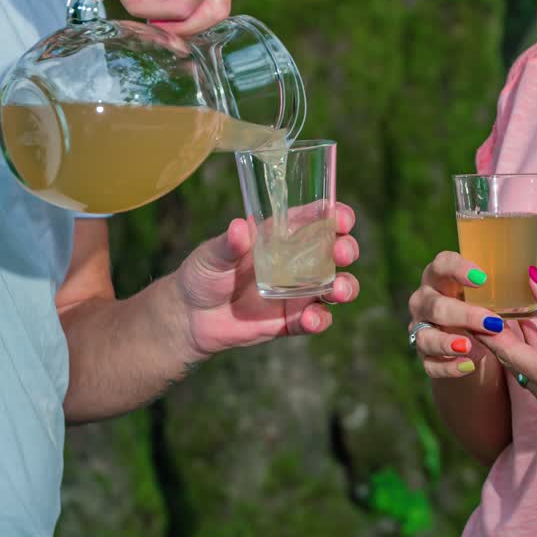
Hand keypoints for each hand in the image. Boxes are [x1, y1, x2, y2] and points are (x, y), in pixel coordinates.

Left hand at [171, 204, 360, 358]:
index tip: (342, 218)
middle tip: (342, 253)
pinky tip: (311, 319)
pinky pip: (315, 319)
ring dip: (345, 286)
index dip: (335, 215)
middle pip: (334, 251)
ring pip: (335, 287)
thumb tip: (240, 228)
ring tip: (338, 290)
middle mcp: (296, 262)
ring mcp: (297, 292)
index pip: (315, 219)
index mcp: (281, 236)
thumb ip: (229, 244)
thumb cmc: (203, 274)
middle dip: (346, 249)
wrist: (190, 317)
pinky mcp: (292, 320)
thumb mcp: (212, 254)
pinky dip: (319, 319)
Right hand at [407, 253, 536, 377]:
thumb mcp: (509, 289)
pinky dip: (447, 367)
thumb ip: (536, 276)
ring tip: (472, 347)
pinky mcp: (426, 355)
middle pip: (432, 302)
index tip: (482, 278)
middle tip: (491, 321)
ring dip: (448, 341)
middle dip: (461, 312)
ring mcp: (422, 328)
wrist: (463, 334)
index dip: (457, 269)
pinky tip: (469, 367)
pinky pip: (429, 364)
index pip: (442, 264)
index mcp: (444, 275)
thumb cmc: (488, 301)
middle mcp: (426, 299)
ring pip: (425, 335)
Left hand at [476, 267, 536, 424]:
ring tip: (506, 310)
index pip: (506, 351)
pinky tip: (532, 331)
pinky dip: (534, 356)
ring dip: (518, 343)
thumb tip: (531, 277)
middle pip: (513, 361)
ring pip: (525, 371)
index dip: (486, 328)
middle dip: (499, 332)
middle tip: (484, 302)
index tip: (470, 306)